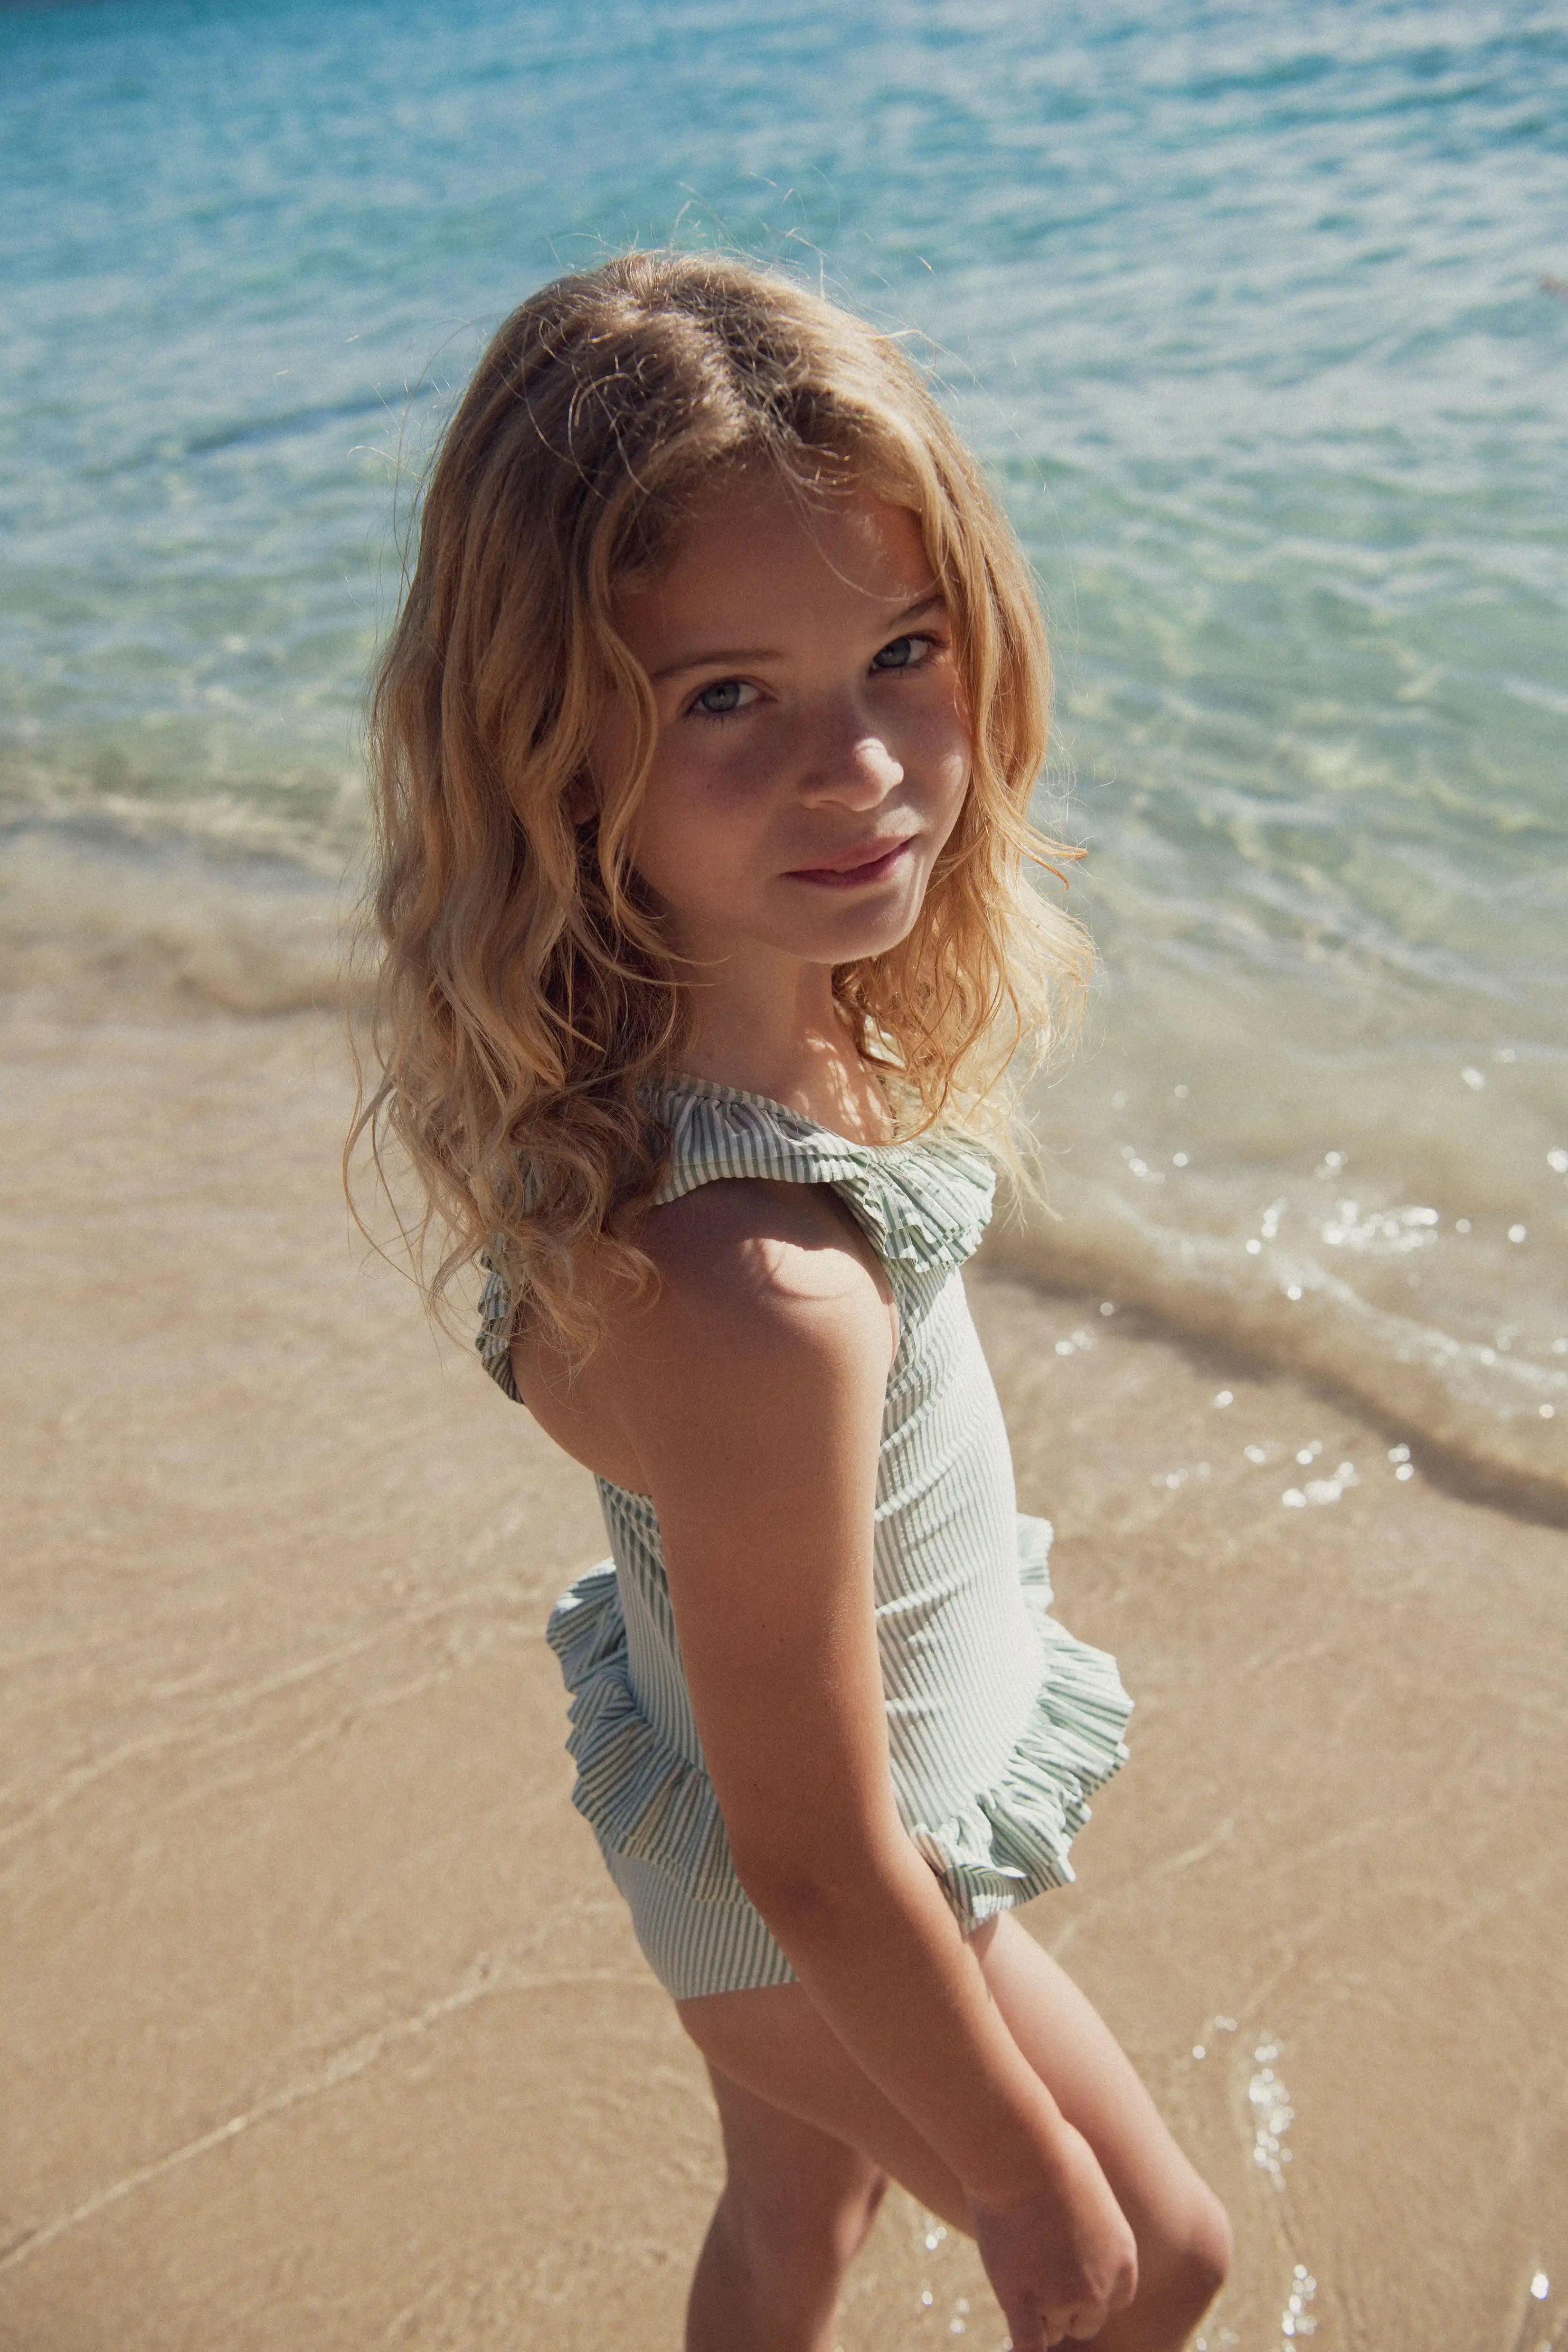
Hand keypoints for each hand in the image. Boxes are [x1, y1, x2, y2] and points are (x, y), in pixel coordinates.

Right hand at [971, 2123, 1137, 2347]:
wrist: (1021, 2152)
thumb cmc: (1051, 2153)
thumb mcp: (1088, 2189)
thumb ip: (1088, 2225)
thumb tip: (1074, 2225)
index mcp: (1122, 2260)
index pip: (1113, 2300)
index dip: (1089, 2288)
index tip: (1068, 2268)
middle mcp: (1099, 2289)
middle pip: (1085, 2321)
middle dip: (1064, 2302)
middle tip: (1038, 2264)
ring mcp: (1061, 2299)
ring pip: (1053, 2330)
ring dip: (1037, 2310)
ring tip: (1018, 2266)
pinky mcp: (1023, 2302)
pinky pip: (1029, 2345)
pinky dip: (1024, 2345)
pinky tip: (1015, 2334)